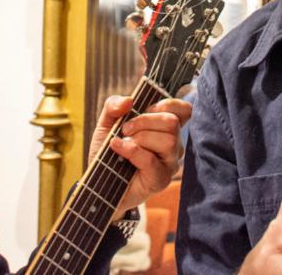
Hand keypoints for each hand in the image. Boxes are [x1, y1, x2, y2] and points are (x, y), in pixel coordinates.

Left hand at [88, 95, 190, 220]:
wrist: (97, 181)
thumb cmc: (108, 152)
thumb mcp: (106, 122)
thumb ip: (113, 105)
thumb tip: (129, 100)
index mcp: (165, 128)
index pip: (184, 110)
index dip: (168, 104)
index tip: (146, 108)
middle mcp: (173, 144)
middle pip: (172, 122)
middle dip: (144, 121)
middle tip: (125, 129)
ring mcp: (169, 163)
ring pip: (167, 140)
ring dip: (139, 138)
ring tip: (123, 142)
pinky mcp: (160, 180)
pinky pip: (151, 160)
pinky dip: (131, 151)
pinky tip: (118, 148)